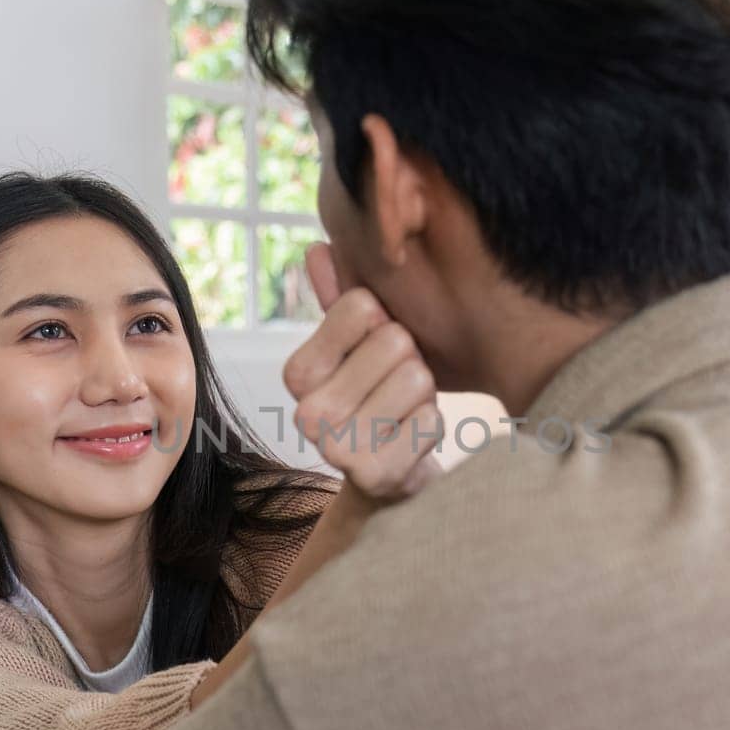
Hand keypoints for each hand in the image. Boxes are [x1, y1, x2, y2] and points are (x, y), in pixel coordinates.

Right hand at [282, 243, 444, 502]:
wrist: (385, 481)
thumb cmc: (374, 400)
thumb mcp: (354, 351)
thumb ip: (339, 299)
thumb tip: (321, 247)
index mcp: (296, 374)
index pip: (361, 305)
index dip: (384, 322)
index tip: (374, 354)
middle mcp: (307, 413)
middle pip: (395, 340)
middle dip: (409, 360)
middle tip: (394, 389)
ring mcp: (338, 449)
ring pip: (418, 378)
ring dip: (423, 394)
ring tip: (403, 413)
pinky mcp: (376, 476)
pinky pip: (433, 421)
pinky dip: (432, 426)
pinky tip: (410, 441)